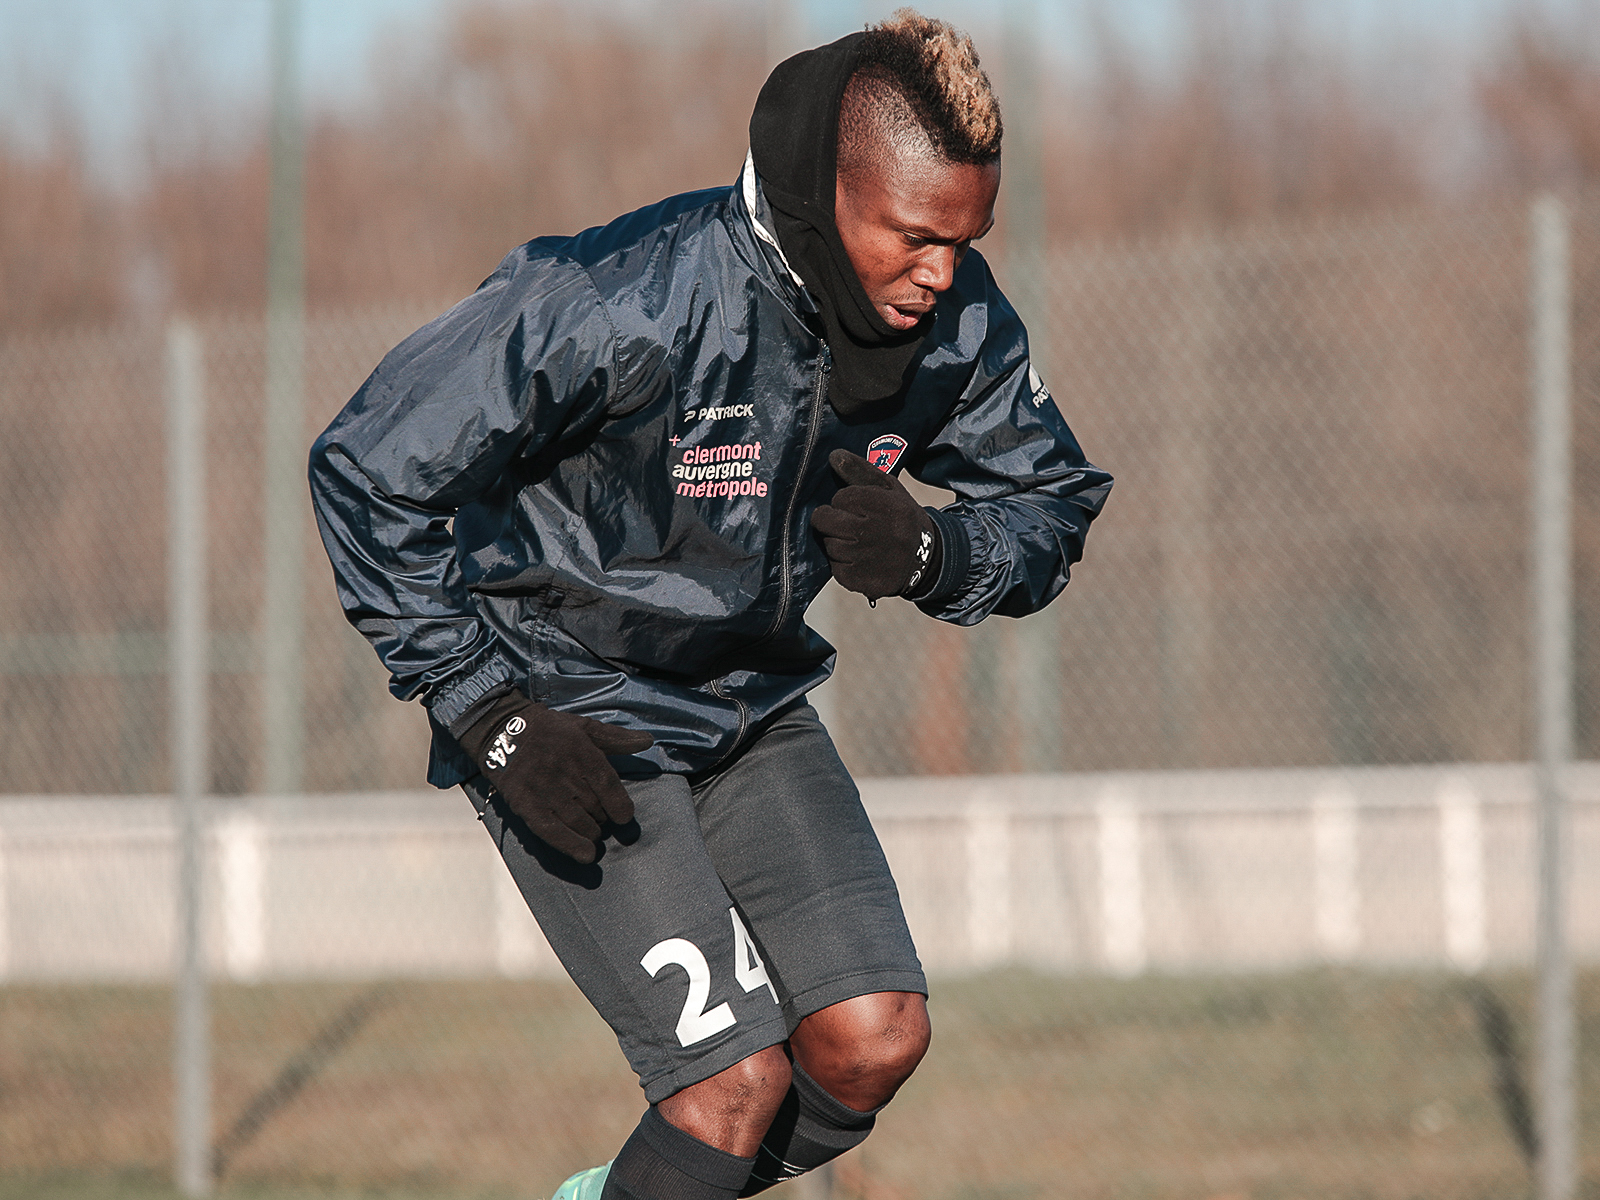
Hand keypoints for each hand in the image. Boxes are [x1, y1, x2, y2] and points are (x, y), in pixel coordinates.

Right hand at [452, 691, 652, 862]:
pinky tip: (586, 856)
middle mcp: (564, 774)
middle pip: (595, 807)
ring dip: (591, 831)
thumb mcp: (584, 726)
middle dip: (603, 816)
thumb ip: (616, 738)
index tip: (624, 816)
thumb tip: (648, 742)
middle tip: (600, 815)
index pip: (608, 785)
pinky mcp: (527, 806)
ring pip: (579, 822)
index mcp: (581, 752)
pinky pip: (553, 831)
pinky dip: (571, 846)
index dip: (620, 806)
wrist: (502, 731)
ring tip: (591, 829)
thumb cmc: (549, 730)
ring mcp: (545, 791)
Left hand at [810, 449, 940, 600]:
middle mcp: (873, 532)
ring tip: (858, 543)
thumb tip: (834, 455)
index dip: (844, 501)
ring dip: (837, 542)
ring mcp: (864, 559)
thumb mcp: (890, 489)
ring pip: (829, 544)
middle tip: (844, 523)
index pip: (840, 498)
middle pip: (825, 520)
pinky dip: (842, 564)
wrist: (926, 560)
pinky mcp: (859, 581)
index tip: (856, 507)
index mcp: (883, 505)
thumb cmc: (901, 519)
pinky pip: (835, 568)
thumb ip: (861, 470)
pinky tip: (860, 560)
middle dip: (830, 520)